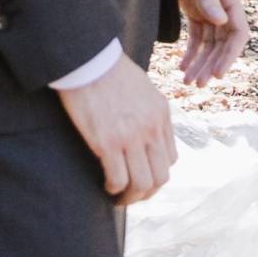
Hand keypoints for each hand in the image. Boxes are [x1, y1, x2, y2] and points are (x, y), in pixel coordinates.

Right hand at [59, 55, 176, 204]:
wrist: (87, 58)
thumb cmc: (108, 70)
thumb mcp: (142, 88)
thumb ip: (149, 112)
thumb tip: (146, 134)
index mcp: (161, 114)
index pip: (170, 158)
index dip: (156, 173)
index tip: (141, 176)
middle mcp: (151, 128)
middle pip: (160, 176)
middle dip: (147, 192)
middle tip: (131, 195)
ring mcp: (131, 136)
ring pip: (142, 183)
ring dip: (131, 197)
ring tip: (118, 197)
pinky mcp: (108, 142)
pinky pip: (118, 179)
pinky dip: (114, 189)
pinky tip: (106, 186)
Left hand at [172, 0, 249, 86]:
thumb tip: (221, 21)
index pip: (238, 32)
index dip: (230, 55)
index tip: (217, 74)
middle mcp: (224, 4)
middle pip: (223, 43)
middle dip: (211, 65)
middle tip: (197, 84)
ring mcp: (210, 7)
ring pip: (209, 44)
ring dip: (200, 63)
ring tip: (187, 82)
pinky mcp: (195, 8)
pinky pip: (197, 37)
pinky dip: (190, 53)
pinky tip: (182, 67)